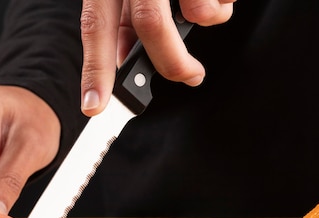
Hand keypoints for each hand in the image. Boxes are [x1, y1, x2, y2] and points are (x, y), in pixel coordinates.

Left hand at [79, 0, 234, 116]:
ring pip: (196, 11)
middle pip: (150, 23)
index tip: (93, 106)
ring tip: (209, 10)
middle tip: (191, 76)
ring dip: (209, 20)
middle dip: (172, 61)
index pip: (96, 25)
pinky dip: (225, 1)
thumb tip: (121, 60)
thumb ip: (125, 19)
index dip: (95, 68)